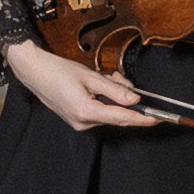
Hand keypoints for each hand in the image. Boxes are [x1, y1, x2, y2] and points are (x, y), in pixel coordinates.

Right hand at [6, 40, 154, 133]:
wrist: (33, 71)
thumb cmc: (57, 71)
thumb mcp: (91, 76)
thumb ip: (115, 89)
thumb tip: (135, 100)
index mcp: (86, 111)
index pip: (124, 118)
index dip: (144, 119)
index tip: (160, 118)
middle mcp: (83, 122)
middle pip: (117, 116)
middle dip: (126, 99)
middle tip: (120, 78)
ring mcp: (79, 123)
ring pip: (109, 112)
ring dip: (114, 97)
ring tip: (105, 77)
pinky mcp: (77, 120)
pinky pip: (100, 112)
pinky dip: (104, 100)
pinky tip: (98, 86)